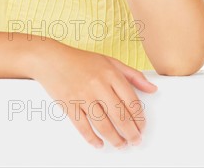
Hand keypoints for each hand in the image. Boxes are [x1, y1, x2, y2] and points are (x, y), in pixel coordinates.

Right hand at [33, 39, 157, 148]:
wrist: (51, 59)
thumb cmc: (81, 60)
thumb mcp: (110, 61)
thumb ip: (133, 75)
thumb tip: (152, 89)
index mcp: (110, 73)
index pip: (131, 101)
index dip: (139, 118)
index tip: (142, 126)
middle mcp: (98, 84)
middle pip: (120, 116)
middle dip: (131, 133)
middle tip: (135, 140)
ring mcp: (82, 95)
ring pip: (103, 125)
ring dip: (115, 139)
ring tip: (121, 144)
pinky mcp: (69, 105)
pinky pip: (83, 127)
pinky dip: (92, 139)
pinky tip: (99, 143)